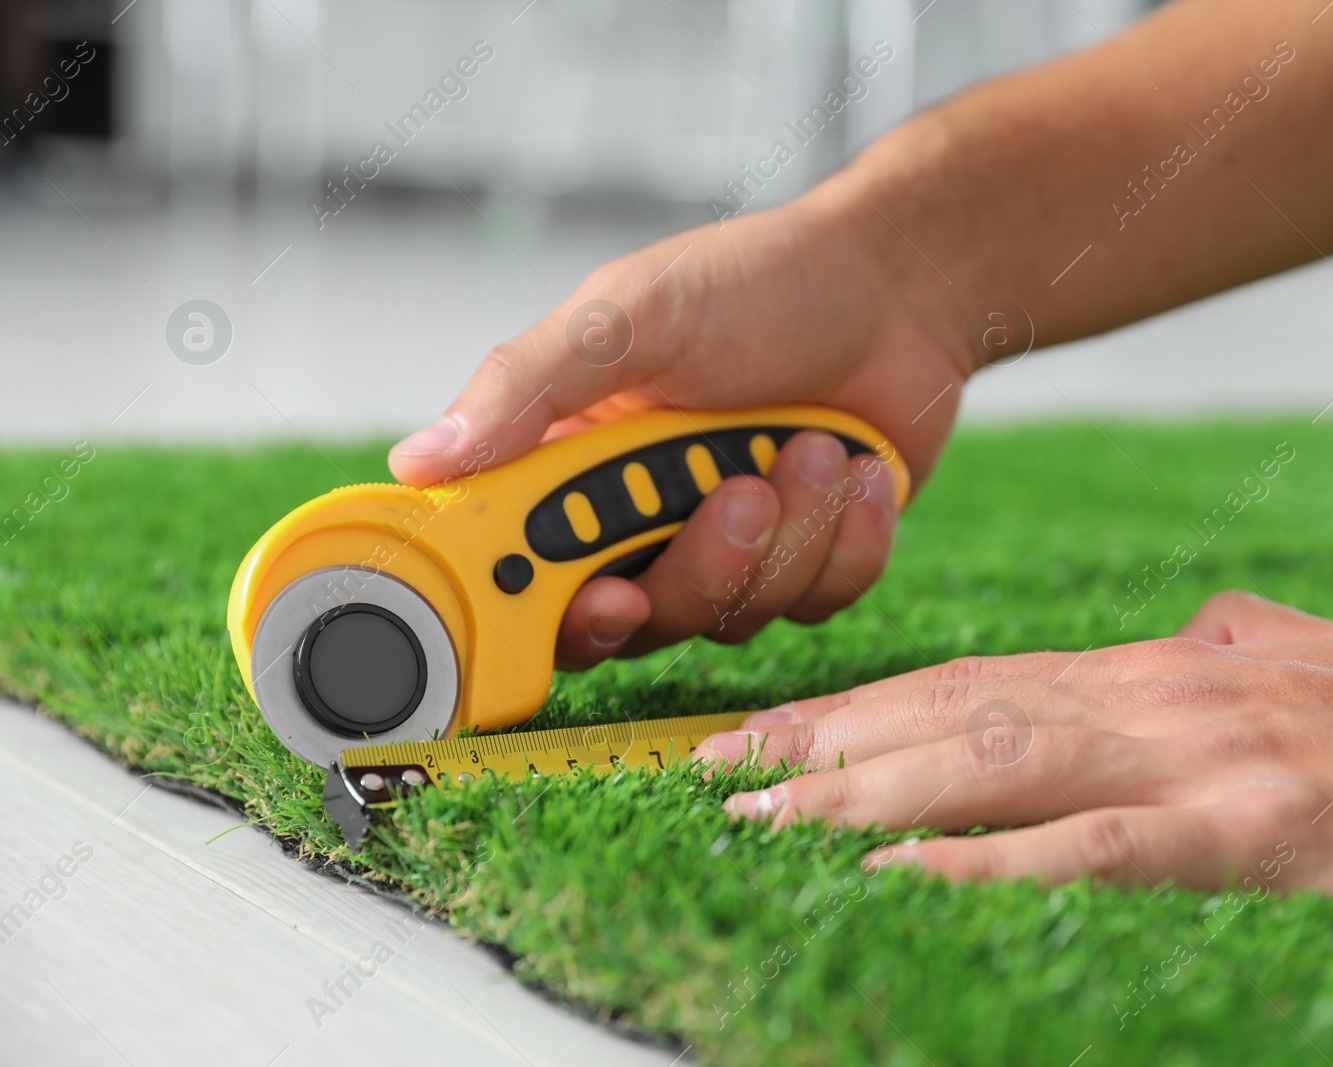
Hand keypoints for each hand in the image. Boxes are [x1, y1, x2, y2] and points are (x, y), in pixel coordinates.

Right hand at [388, 191, 972, 669]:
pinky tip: (855, 469)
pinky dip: (847, 537)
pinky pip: (818, 600)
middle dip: (702, 563)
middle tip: (742, 491)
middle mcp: (643, 521)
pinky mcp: (806, 563)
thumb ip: (531, 384)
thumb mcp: (633, 314)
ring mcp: (727, 548)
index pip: (524, 576)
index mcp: (574, 463)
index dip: (547, 613)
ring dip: (788, 531)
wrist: (895, 290)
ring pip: (735, 615)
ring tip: (810, 445)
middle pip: (640, 619)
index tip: (606, 595)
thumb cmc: (760, 284)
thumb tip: (422, 460)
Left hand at [698, 591, 1332, 890]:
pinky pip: (1085, 848)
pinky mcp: (1233, 831)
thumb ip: (1203, 644)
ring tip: (758, 823)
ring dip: (860, 796)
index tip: (759, 732)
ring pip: (987, 766)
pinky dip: (984, 861)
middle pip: (943, 716)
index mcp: (1137, 669)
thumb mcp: (1275, 653)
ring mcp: (1180, 761)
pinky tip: (897, 877)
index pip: (956, 680)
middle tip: (707, 776)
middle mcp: (1137, 698)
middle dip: (815, 748)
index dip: (847, 706)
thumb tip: (1165, 639)